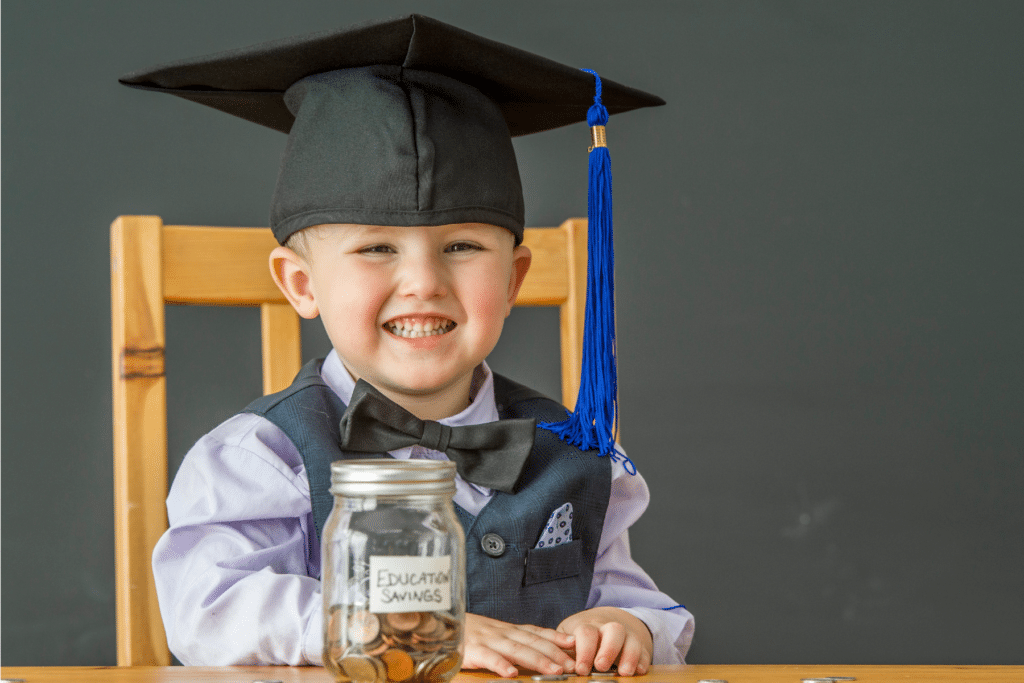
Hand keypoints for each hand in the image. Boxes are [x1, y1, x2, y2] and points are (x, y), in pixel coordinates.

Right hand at [462, 613, 576, 677]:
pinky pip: (488, 658)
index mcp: (508, 630)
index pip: (535, 631)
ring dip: (536, 659)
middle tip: (571, 665)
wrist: (440, 623)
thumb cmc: (469, 634)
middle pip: (531, 642)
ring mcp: (487, 640)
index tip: (574, 643)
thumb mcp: (494, 636)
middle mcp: (501, 633)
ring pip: (516, 649)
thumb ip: (514, 642)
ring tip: (553, 670)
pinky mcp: (471, 650)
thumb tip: (540, 652)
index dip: (555, 637)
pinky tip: (511, 674)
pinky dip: (500, 665)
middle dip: (554, 653)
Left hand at [557, 607, 652, 675]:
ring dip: (629, 656)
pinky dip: (643, 661)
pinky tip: (639, 671)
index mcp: (588, 625)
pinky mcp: (639, 646)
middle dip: (608, 649)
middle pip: (613, 630)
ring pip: (632, 639)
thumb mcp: (567, 637)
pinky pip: (645, 651)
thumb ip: (562, 649)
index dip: (584, 651)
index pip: (587, 632)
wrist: (606, 620)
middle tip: (601, 666)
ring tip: (624, 673)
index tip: (581, 669)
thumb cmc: (580, 635)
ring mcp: (626, 636)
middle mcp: (608, 628)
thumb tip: (554, 665)